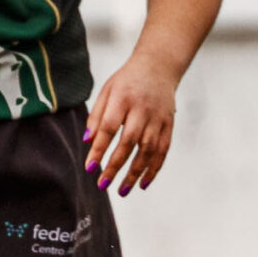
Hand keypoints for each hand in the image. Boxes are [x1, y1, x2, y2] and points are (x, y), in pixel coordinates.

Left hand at [84, 54, 179, 194]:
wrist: (158, 66)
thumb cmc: (127, 81)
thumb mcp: (107, 91)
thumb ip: (96, 115)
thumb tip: (88, 141)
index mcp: (123, 98)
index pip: (108, 127)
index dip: (99, 148)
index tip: (90, 167)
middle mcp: (142, 109)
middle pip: (129, 141)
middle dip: (115, 165)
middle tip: (103, 184)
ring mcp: (158, 117)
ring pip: (148, 149)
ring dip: (135, 172)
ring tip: (122, 190)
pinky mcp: (169, 124)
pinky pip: (163, 150)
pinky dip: (154, 168)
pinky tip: (143, 182)